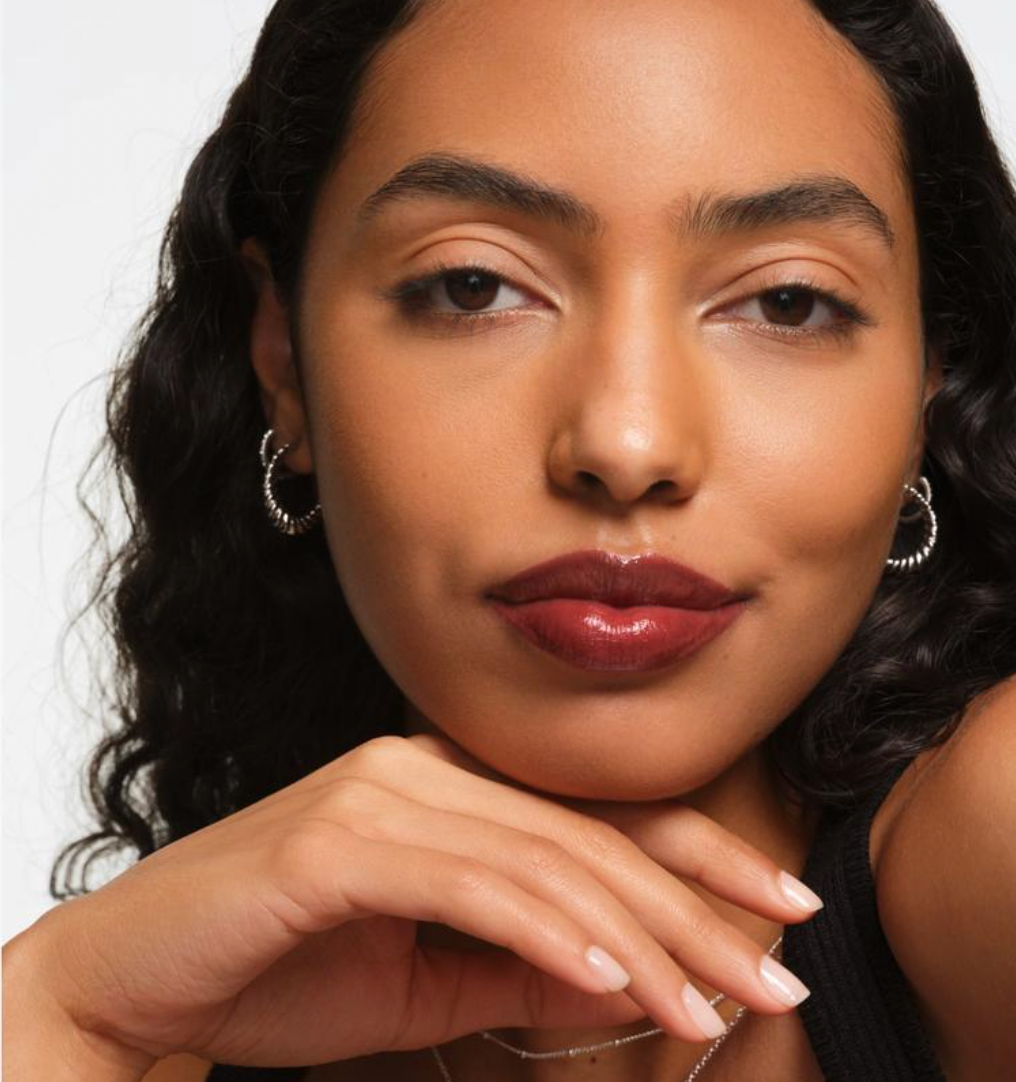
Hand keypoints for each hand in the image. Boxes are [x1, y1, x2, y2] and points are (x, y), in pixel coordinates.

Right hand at [25, 732, 820, 1069]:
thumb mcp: (423, 979)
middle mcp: (422, 767)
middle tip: (773, 970)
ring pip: (543, 862)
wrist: (134, 977)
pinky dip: (545, 934)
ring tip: (706, 1010)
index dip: (697, 858)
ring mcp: (381, 794)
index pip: (596, 816)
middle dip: (692, 911)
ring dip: (635, 943)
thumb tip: (620, 976)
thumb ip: (517, 964)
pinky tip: (608, 987)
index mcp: (447, 785)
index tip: (777, 906)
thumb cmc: (274, 968)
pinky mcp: (338, 840)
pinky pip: (470, 885)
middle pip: (588, 837)